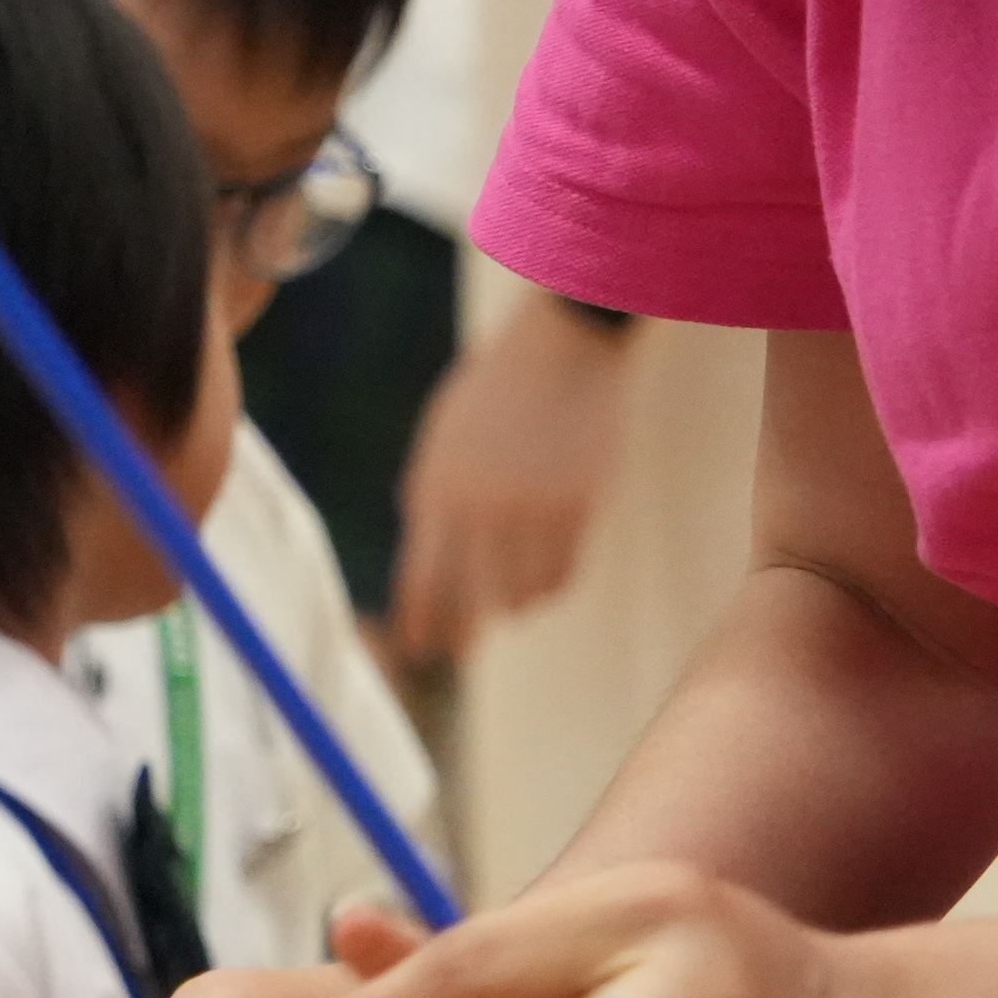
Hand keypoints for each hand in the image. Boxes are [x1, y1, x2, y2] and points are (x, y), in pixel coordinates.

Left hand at [395, 298, 632, 659]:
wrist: (561, 349)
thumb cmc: (494, 394)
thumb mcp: (443, 441)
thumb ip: (430, 498)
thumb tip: (427, 566)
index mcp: (435, 488)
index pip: (420, 576)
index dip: (419, 619)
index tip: (420, 646)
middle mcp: (479, 508)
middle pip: (468, 599)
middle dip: (462, 630)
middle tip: (463, 648)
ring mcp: (531, 510)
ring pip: (519, 594)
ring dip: (512, 605)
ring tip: (509, 602)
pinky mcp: (578, 508)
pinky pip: (561, 574)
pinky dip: (549, 586)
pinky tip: (542, 584)